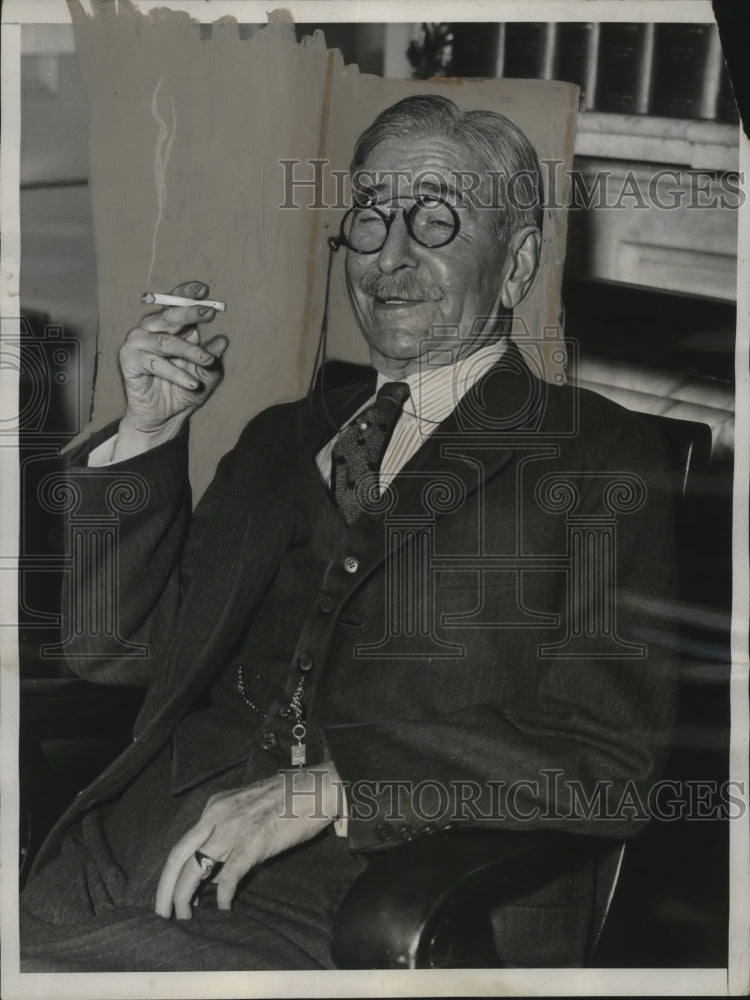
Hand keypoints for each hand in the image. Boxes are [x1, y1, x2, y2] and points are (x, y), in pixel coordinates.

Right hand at [118, 279, 228, 439]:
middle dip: (190, 312)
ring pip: (166, 342)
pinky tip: (192, 383)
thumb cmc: (188, 389)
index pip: (176, 302)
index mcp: (170, 326)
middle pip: (169, 315)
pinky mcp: (129, 361)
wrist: (167, 416)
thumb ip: (213, 357)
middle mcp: (152, 329)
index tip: (204, 289)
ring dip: (190, 352)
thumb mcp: (208, 373)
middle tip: (209, 313)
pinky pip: (155, 364)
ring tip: (207, 361)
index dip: (188, 293)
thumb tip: (222, 340)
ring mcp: (138, 343)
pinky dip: (176, 373)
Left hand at [154, 762, 341, 919]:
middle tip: (162, 913)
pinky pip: (229, 876)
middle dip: (166, 889)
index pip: (182, 843)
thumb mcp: (247, 806)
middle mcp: (218, 815)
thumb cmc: (288, 798)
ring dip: (185, 897)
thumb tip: (218, 862)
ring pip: (196, 868)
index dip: (170, 872)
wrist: (317, 787)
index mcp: (215, 806)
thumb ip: (229, 828)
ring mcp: (234, 828)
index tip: (167, 893)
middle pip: (178, 856)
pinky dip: (221, 896)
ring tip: (185, 916)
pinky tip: (223, 908)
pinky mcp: (253, 842)